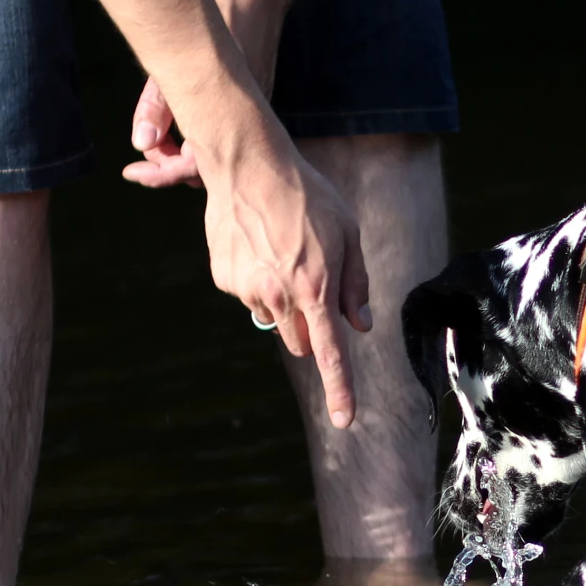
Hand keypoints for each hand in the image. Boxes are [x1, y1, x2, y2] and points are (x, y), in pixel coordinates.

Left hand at [124, 0, 289, 189]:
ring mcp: (250, 115)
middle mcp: (245, 124)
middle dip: (169, 162)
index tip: (132, 171)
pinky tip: (177, 114)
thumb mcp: (177, 59)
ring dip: (182, 148)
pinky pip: (221, 132)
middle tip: (145, 144)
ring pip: (211, 150)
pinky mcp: (250, 104)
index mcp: (228, 118)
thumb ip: (159, 104)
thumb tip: (141, 143)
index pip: (191, 168)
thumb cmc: (221, 19)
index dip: (159, 174)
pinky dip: (196, 132)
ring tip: (156, 129)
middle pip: (202, 167)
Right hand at [203, 132, 373, 427]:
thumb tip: (361, 325)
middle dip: (310, 325)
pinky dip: (255, 277)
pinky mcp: (224, 277)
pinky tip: (257, 243)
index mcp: (315, 289)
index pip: (331, 353)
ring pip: (272, 316)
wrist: (249, 164)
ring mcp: (246, 288)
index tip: (344, 420)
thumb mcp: (347, 233)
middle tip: (312, 281)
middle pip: (300, 340)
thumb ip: (355, 283)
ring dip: (281, 299)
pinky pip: (248, 293)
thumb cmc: (307, 195)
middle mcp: (278, 296)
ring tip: (281, 250)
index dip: (340, 389)